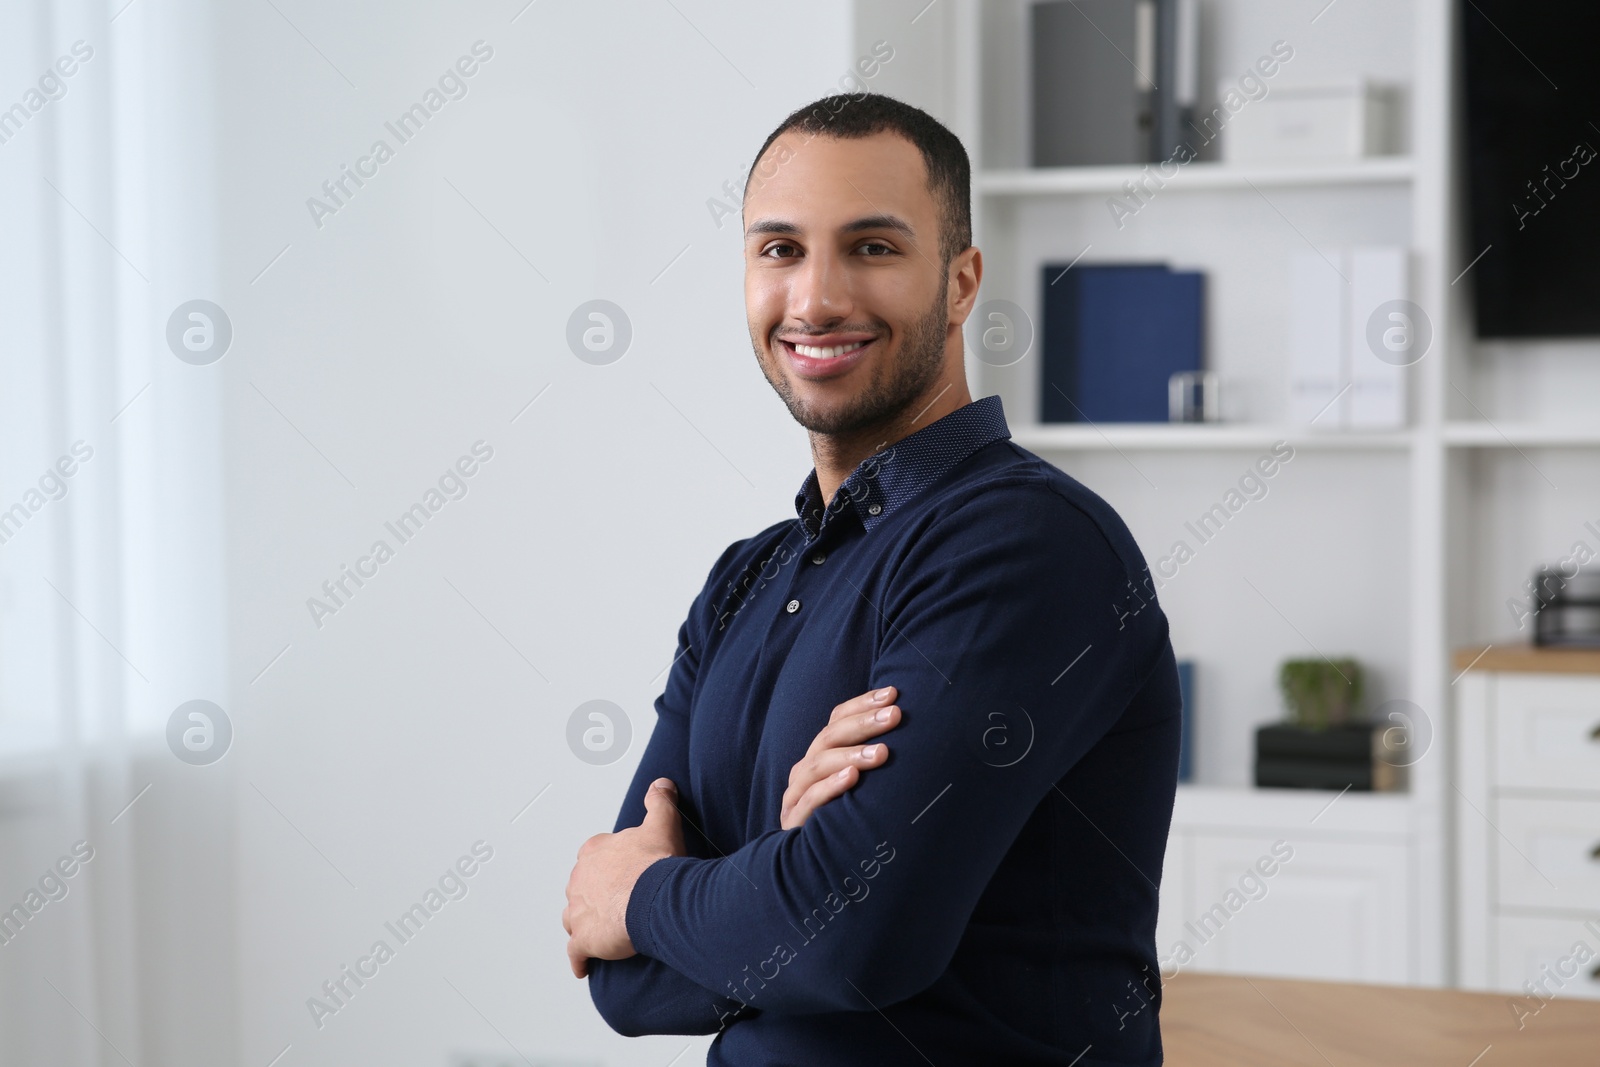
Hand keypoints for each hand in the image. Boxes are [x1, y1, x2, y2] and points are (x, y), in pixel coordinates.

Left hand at [563, 777, 686, 978]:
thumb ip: (660, 802)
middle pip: (581, 888)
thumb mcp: (662, 823)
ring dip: (582, 924)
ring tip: (598, 932)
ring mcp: (578, 911)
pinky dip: (579, 959)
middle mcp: (580, 879)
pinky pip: (576, 953)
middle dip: (593, 895)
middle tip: (614, 904)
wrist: (655, 897)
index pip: (592, 857)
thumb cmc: (657, 863)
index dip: (607, 866)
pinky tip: (584, 966)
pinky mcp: (584, 939)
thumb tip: (661, 784)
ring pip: (573, 918)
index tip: (620, 873)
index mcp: (594, 852)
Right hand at [780, 685, 901, 829]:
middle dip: (863, 723)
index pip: (836, 720)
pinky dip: (830, 787)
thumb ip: (877, 761)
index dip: (862, 704)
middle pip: (829, 737)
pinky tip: (852, 778)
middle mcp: (806, 772)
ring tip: (881, 752)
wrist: (822, 875)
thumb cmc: (855, 824)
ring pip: (818, 764)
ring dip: (851, 754)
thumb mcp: (868, 789)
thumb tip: (912, 728)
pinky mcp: (795, 823)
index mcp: (822, 757)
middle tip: (896, 715)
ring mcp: (797, 797)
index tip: (893, 693)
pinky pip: (810, 801)